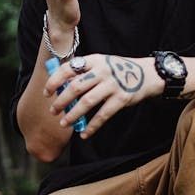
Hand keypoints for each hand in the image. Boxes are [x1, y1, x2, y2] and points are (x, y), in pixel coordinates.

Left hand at [44, 54, 158, 137]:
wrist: (147, 74)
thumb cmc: (118, 71)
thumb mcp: (101, 64)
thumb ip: (84, 73)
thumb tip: (61, 89)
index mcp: (94, 60)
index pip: (68, 68)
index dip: (54, 81)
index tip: (47, 93)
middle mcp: (102, 71)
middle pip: (75, 87)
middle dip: (61, 101)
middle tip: (53, 111)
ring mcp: (112, 85)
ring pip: (86, 102)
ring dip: (73, 115)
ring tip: (64, 123)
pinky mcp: (121, 99)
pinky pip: (103, 115)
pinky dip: (92, 126)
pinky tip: (84, 134)